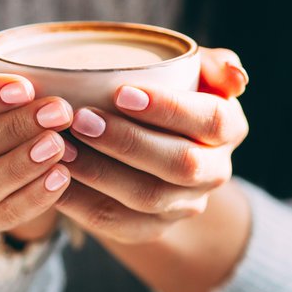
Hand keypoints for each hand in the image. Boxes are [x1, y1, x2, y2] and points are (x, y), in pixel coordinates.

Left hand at [55, 48, 248, 244]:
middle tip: (81, 119)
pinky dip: (82, 201)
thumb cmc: (164, 90)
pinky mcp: (152, 228)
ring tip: (61, 146)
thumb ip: (210, 63)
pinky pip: (117, 222)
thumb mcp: (190, 69)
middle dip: (129, 142)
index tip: (122, 93)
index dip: (170, 109)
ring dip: (101, 172)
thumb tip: (237, 77)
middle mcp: (215, 171)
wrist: (149, 141)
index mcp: (230, 128)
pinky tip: (54, 177)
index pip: (212, 120)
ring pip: (148, 197)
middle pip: (181, 165)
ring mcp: (185, 205)